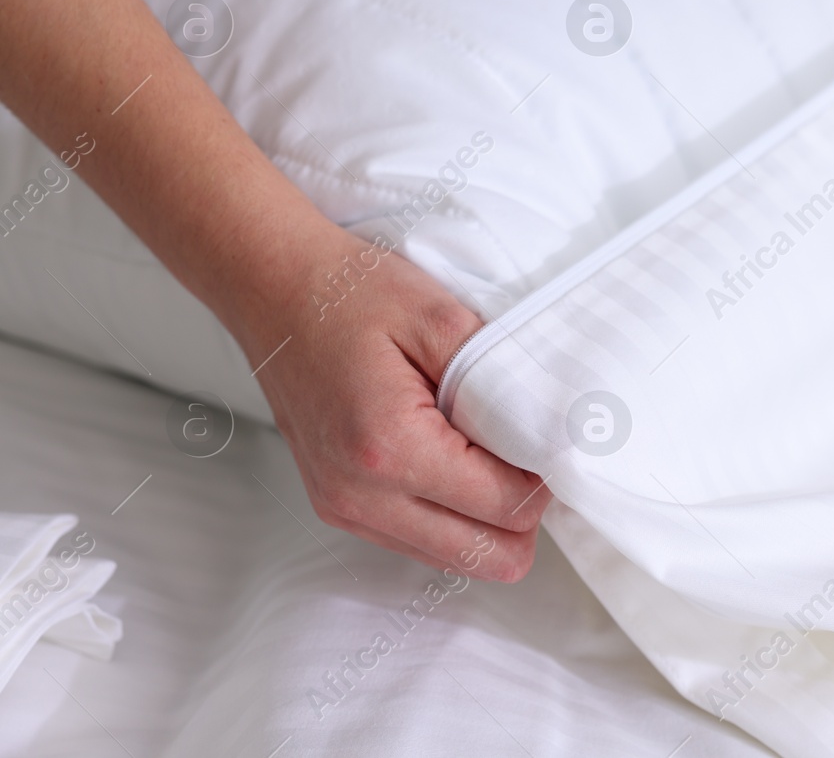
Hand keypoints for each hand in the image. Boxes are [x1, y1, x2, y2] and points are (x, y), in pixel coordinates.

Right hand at [239, 226, 549, 581]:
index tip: (548, 433)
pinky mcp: (338, 508)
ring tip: (488, 451)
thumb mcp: (442, 317)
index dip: (544, 474)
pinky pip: (420, 542)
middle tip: (526, 450)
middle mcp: (361, 497)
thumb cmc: (352, 293)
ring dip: (488, 518)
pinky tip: (455, 461)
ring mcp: (345, 509)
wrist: (272, 288)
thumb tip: (548, 436)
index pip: (506, 507)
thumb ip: (500, 382)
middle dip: (524, 511)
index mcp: (391, 449)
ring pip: (457, 558)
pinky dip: (453, 515)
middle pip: (489, 556)